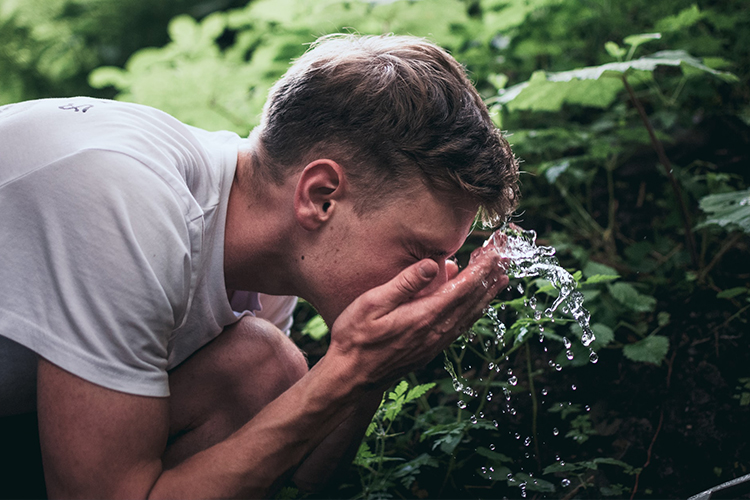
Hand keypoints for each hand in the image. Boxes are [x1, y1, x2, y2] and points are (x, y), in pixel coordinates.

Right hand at [325, 242, 508, 388]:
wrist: (350, 377)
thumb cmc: (356, 337)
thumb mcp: (372, 304)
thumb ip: (404, 284)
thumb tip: (433, 265)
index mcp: (425, 315)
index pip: (463, 287)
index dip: (482, 268)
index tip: (496, 252)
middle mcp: (436, 330)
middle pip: (473, 300)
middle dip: (491, 277)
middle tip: (506, 257)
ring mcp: (435, 342)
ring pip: (470, 314)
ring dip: (487, 294)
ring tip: (501, 278)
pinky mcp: (430, 349)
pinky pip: (461, 326)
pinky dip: (474, 311)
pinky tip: (476, 305)